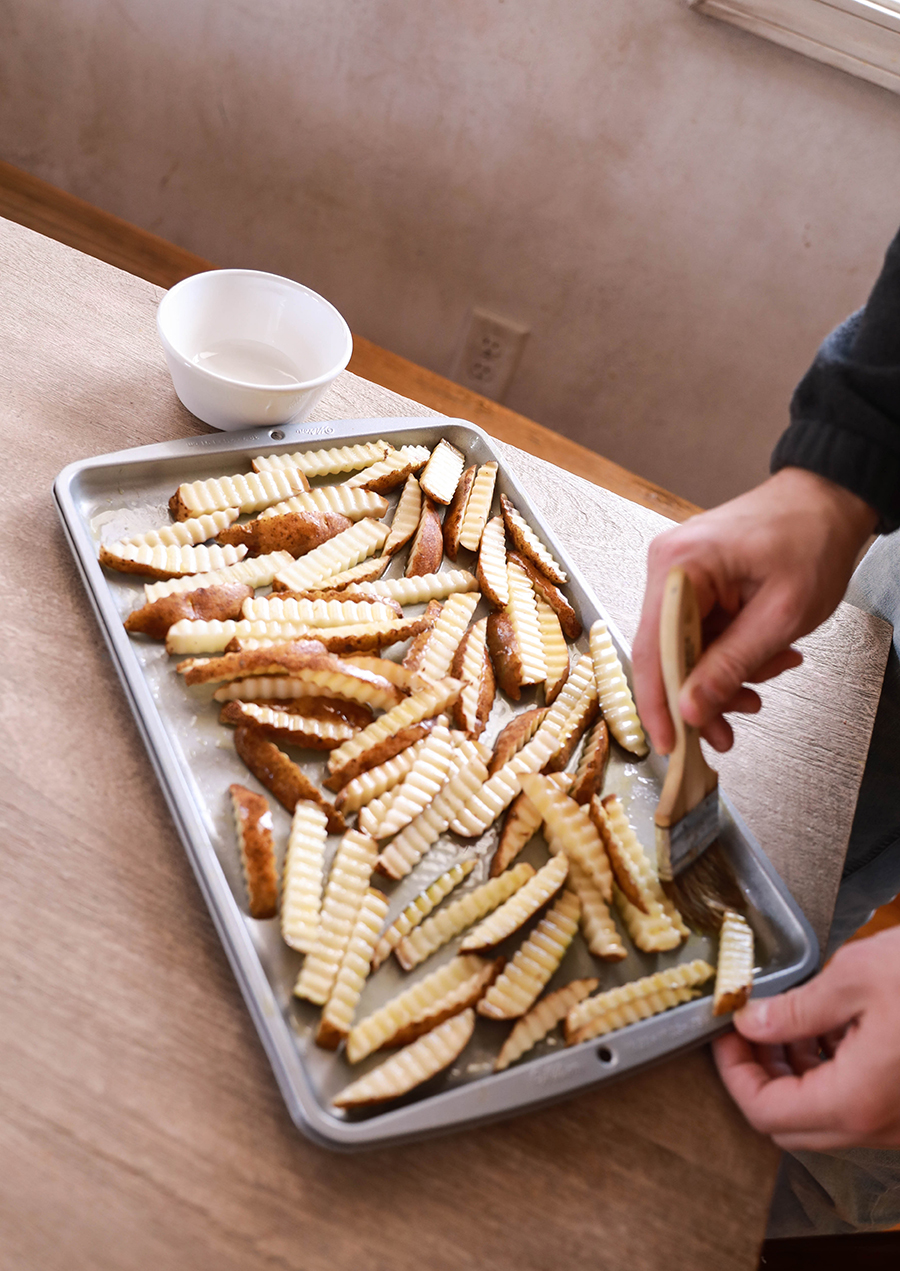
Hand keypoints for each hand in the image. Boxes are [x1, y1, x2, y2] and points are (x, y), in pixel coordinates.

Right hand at [632, 467, 876, 752]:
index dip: (659, 704)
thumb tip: (690, 709)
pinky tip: (766, 659)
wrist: (829, 499)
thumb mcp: (782, 613)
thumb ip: (732, 664)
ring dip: (723, 678)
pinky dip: (731, 656)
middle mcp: (667, 569)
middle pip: (667, 655)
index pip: (653, 650)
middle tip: (726, 732)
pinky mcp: (695, 584)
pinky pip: (702, 635)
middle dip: (700, 696)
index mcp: (678, 567)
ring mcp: (679, 576)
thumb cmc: (812, 538)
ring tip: (762, 686)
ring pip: (686, 651)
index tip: (669, 744)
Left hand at [713, 928, 899, 1148]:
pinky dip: (830, 1071)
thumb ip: (795, 1009)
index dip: (733, 1072)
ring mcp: (899, 1124)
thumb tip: (752, 1022)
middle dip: (759, 1073)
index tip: (724, 1033)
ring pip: (823, 1116)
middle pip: (789, 1124)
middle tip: (746, 1026)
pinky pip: (856, 1104)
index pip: (765, 1112)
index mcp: (855, 1101)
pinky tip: (829, 1024)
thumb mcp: (856, 978)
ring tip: (784, 1018)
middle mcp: (878, 1127)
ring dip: (794, 1072)